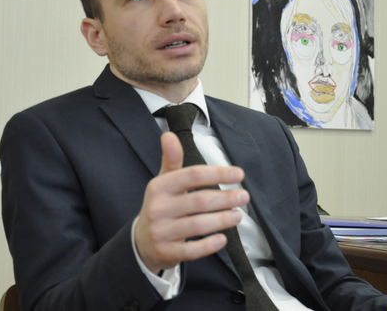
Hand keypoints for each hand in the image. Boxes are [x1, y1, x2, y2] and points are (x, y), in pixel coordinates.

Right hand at [134, 131, 249, 271]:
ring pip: (197, 225)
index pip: (192, 175)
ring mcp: (162, 232)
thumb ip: (171, 159)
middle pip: (199, 201)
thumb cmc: (161, 206)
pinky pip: (191, 250)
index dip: (218, 173)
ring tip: (238, 215)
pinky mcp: (167, 252)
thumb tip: (168, 135)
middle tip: (244, 196)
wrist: (142, 241)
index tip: (239, 174)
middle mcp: (159, 208)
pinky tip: (223, 239)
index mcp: (160, 187)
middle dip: (225, 198)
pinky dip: (209, 245)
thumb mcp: (164, 182)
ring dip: (222, 220)